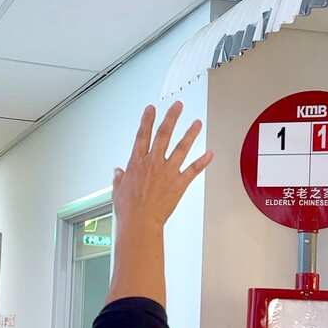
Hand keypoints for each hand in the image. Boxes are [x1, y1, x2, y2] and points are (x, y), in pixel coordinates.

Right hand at [112, 102, 211, 230]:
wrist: (140, 222)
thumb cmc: (128, 209)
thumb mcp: (117, 190)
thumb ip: (119, 178)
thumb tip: (118, 172)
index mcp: (137, 162)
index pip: (142, 135)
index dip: (147, 120)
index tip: (151, 109)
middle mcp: (153, 163)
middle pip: (164, 134)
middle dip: (171, 117)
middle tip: (178, 106)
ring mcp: (167, 171)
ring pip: (181, 147)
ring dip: (190, 134)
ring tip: (197, 123)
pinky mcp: (179, 183)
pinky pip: (193, 169)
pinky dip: (202, 161)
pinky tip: (210, 154)